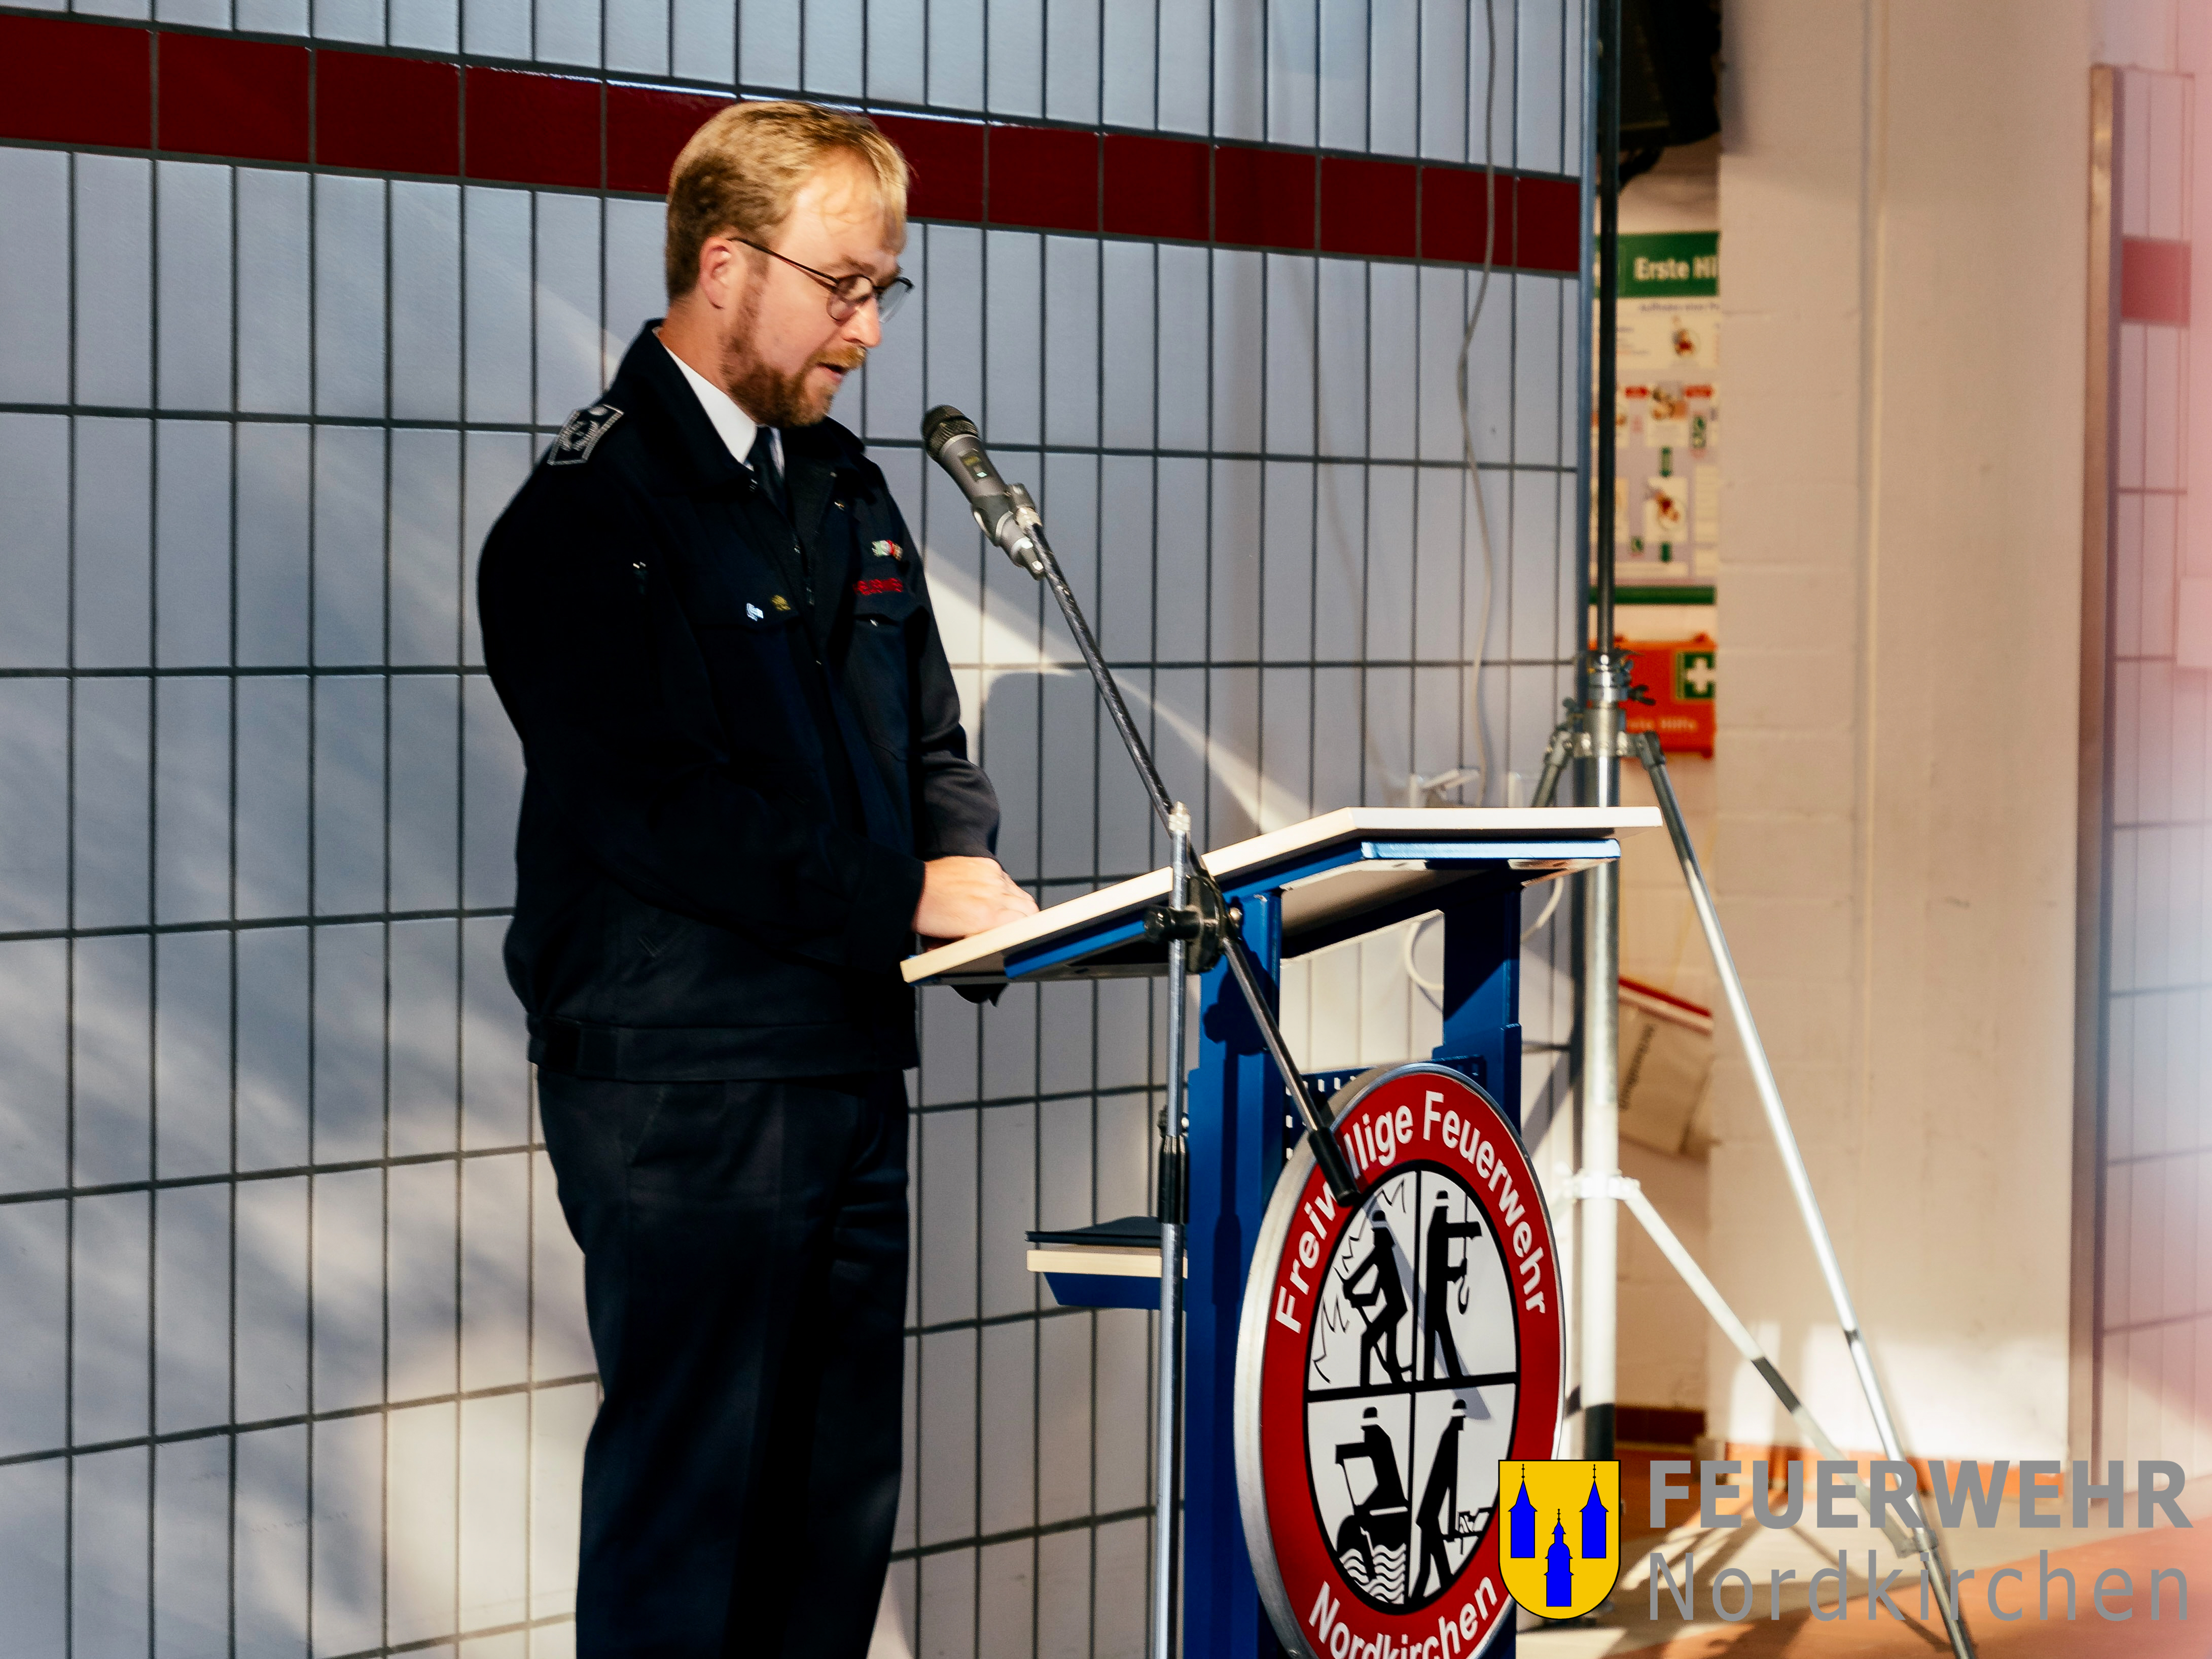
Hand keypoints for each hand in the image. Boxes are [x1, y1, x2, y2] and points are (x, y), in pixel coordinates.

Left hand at [913, 856, 1036, 941]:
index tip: (1023, 936)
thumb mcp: (955, 942)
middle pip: (1028, 908)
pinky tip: (990, 894)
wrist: (912, 889)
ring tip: (1001, 910)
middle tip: (1015, 926)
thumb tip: (996, 947)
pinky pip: (1004, 878)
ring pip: (1019, 892)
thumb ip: (981, 943)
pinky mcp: (985, 864)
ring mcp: (991, 877)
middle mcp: (993, 895)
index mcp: (987, 917)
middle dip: (1024, 918)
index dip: (1026, 931)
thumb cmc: (928, 918)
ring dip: (1014, 902)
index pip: (1026, 923)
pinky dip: (1002, 887)